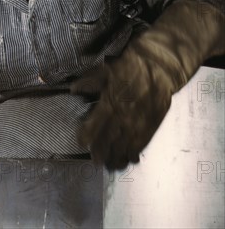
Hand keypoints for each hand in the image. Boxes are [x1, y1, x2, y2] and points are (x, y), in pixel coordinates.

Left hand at [71, 39, 177, 169]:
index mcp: (108, 103)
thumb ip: (88, 82)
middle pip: (107, 142)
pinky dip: (134, 154)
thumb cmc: (130, 67)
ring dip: (116, 157)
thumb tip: (72, 89)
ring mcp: (137, 124)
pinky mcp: (150, 126)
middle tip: (95, 161)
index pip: (93, 127)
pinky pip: (140, 145)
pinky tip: (129, 159)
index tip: (81, 143)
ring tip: (111, 164)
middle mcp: (122, 118)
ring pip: (123, 147)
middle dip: (100, 153)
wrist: (159, 68)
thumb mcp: (104, 70)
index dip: (85, 137)